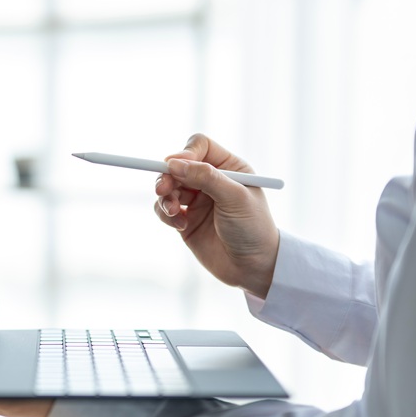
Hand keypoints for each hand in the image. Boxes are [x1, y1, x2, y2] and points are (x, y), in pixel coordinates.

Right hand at [154, 133, 278, 298]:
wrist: (252, 269)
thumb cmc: (253, 229)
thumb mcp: (234, 198)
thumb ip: (206, 178)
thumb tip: (174, 163)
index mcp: (229, 168)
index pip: (200, 147)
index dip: (185, 154)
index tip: (174, 167)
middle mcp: (211, 181)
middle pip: (178, 165)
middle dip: (167, 176)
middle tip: (162, 189)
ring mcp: (197, 200)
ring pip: (168, 186)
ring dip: (165, 197)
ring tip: (173, 212)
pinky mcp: (186, 220)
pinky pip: (164, 208)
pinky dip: (166, 214)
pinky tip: (180, 226)